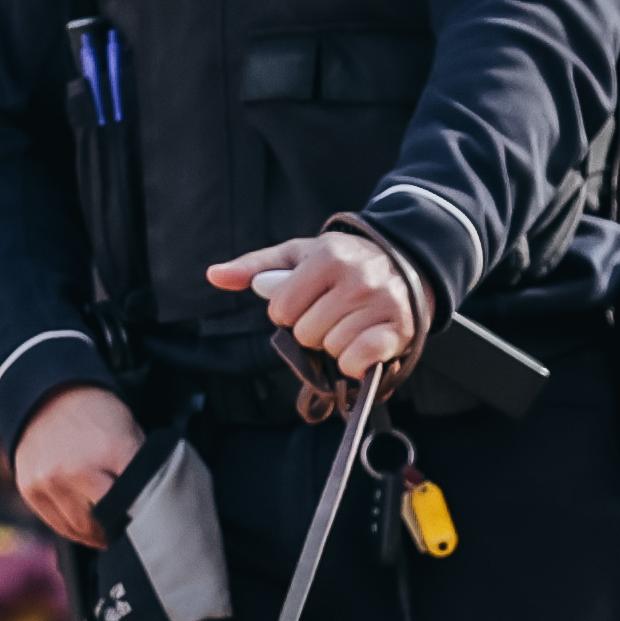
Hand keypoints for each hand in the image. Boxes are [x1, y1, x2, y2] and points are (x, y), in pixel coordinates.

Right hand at [13, 384, 143, 542]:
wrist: (48, 393)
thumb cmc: (96, 413)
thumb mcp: (129, 431)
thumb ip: (140, 467)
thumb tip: (150, 504)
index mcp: (113, 449)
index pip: (138, 501)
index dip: (146, 515)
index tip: (149, 522)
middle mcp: (78, 467)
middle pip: (108, 521)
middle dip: (120, 527)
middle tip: (127, 527)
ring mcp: (50, 479)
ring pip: (82, 528)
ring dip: (97, 533)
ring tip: (107, 528)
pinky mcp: (31, 488)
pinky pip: (58, 524)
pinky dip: (74, 529)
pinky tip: (85, 525)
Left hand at [204, 223, 427, 382]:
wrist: (405, 263)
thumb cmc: (342, 263)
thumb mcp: (298, 256)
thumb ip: (255, 267)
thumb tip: (214, 276)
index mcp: (327, 256)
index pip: (282, 308)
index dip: (289, 311)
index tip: (308, 300)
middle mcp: (357, 277)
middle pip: (305, 332)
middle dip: (313, 329)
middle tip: (331, 313)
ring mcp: (381, 304)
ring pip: (331, 349)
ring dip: (335, 345)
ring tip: (350, 324)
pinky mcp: (398, 330)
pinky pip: (359, 362)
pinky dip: (355, 364)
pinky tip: (361, 347)